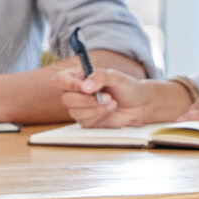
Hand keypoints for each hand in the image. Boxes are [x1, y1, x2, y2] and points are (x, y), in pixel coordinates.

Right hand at [53, 66, 182, 127]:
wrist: (139, 104)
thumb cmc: (126, 87)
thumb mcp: (115, 76)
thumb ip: (100, 76)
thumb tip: (85, 87)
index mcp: (77, 77)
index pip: (60, 80)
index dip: (69, 84)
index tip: (86, 87)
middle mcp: (75, 92)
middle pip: (66, 99)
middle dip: (87, 100)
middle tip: (106, 96)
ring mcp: (80, 108)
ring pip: (74, 112)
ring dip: (95, 108)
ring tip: (112, 101)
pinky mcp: (87, 121)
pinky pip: (84, 121)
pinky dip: (99, 115)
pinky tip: (110, 109)